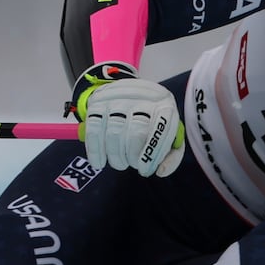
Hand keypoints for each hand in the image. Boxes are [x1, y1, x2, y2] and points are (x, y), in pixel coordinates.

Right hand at [69, 62, 184, 176]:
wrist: (126, 93)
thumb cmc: (151, 120)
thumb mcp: (167, 132)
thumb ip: (170, 156)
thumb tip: (160, 171)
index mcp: (164, 103)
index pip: (161, 129)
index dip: (152, 153)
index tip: (144, 169)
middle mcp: (141, 97)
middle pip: (136, 133)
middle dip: (132, 157)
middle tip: (131, 164)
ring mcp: (117, 98)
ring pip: (114, 133)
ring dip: (115, 157)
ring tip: (119, 163)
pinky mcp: (97, 102)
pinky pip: (94, 131)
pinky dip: (95, 151)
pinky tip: (99, 162)